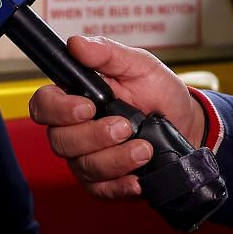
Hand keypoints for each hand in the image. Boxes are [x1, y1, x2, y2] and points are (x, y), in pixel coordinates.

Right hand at [27, 36, 202, 199]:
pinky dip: (120, 185)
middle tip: (125, 127)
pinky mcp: (105, 182)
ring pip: (82, 166)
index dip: (58, 109)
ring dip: (115, 159)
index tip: (87, 107)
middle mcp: (76, 130)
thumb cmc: (159, 93)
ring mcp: (88, 158)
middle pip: (60, 140)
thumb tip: (77, 44)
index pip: (44, 105)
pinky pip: (101, 190)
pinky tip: (137, 179)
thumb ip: (108, 53)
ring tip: (144, 148)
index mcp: (76, 98)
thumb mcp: (139, 65)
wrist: (188, 125)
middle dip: (94, 136)